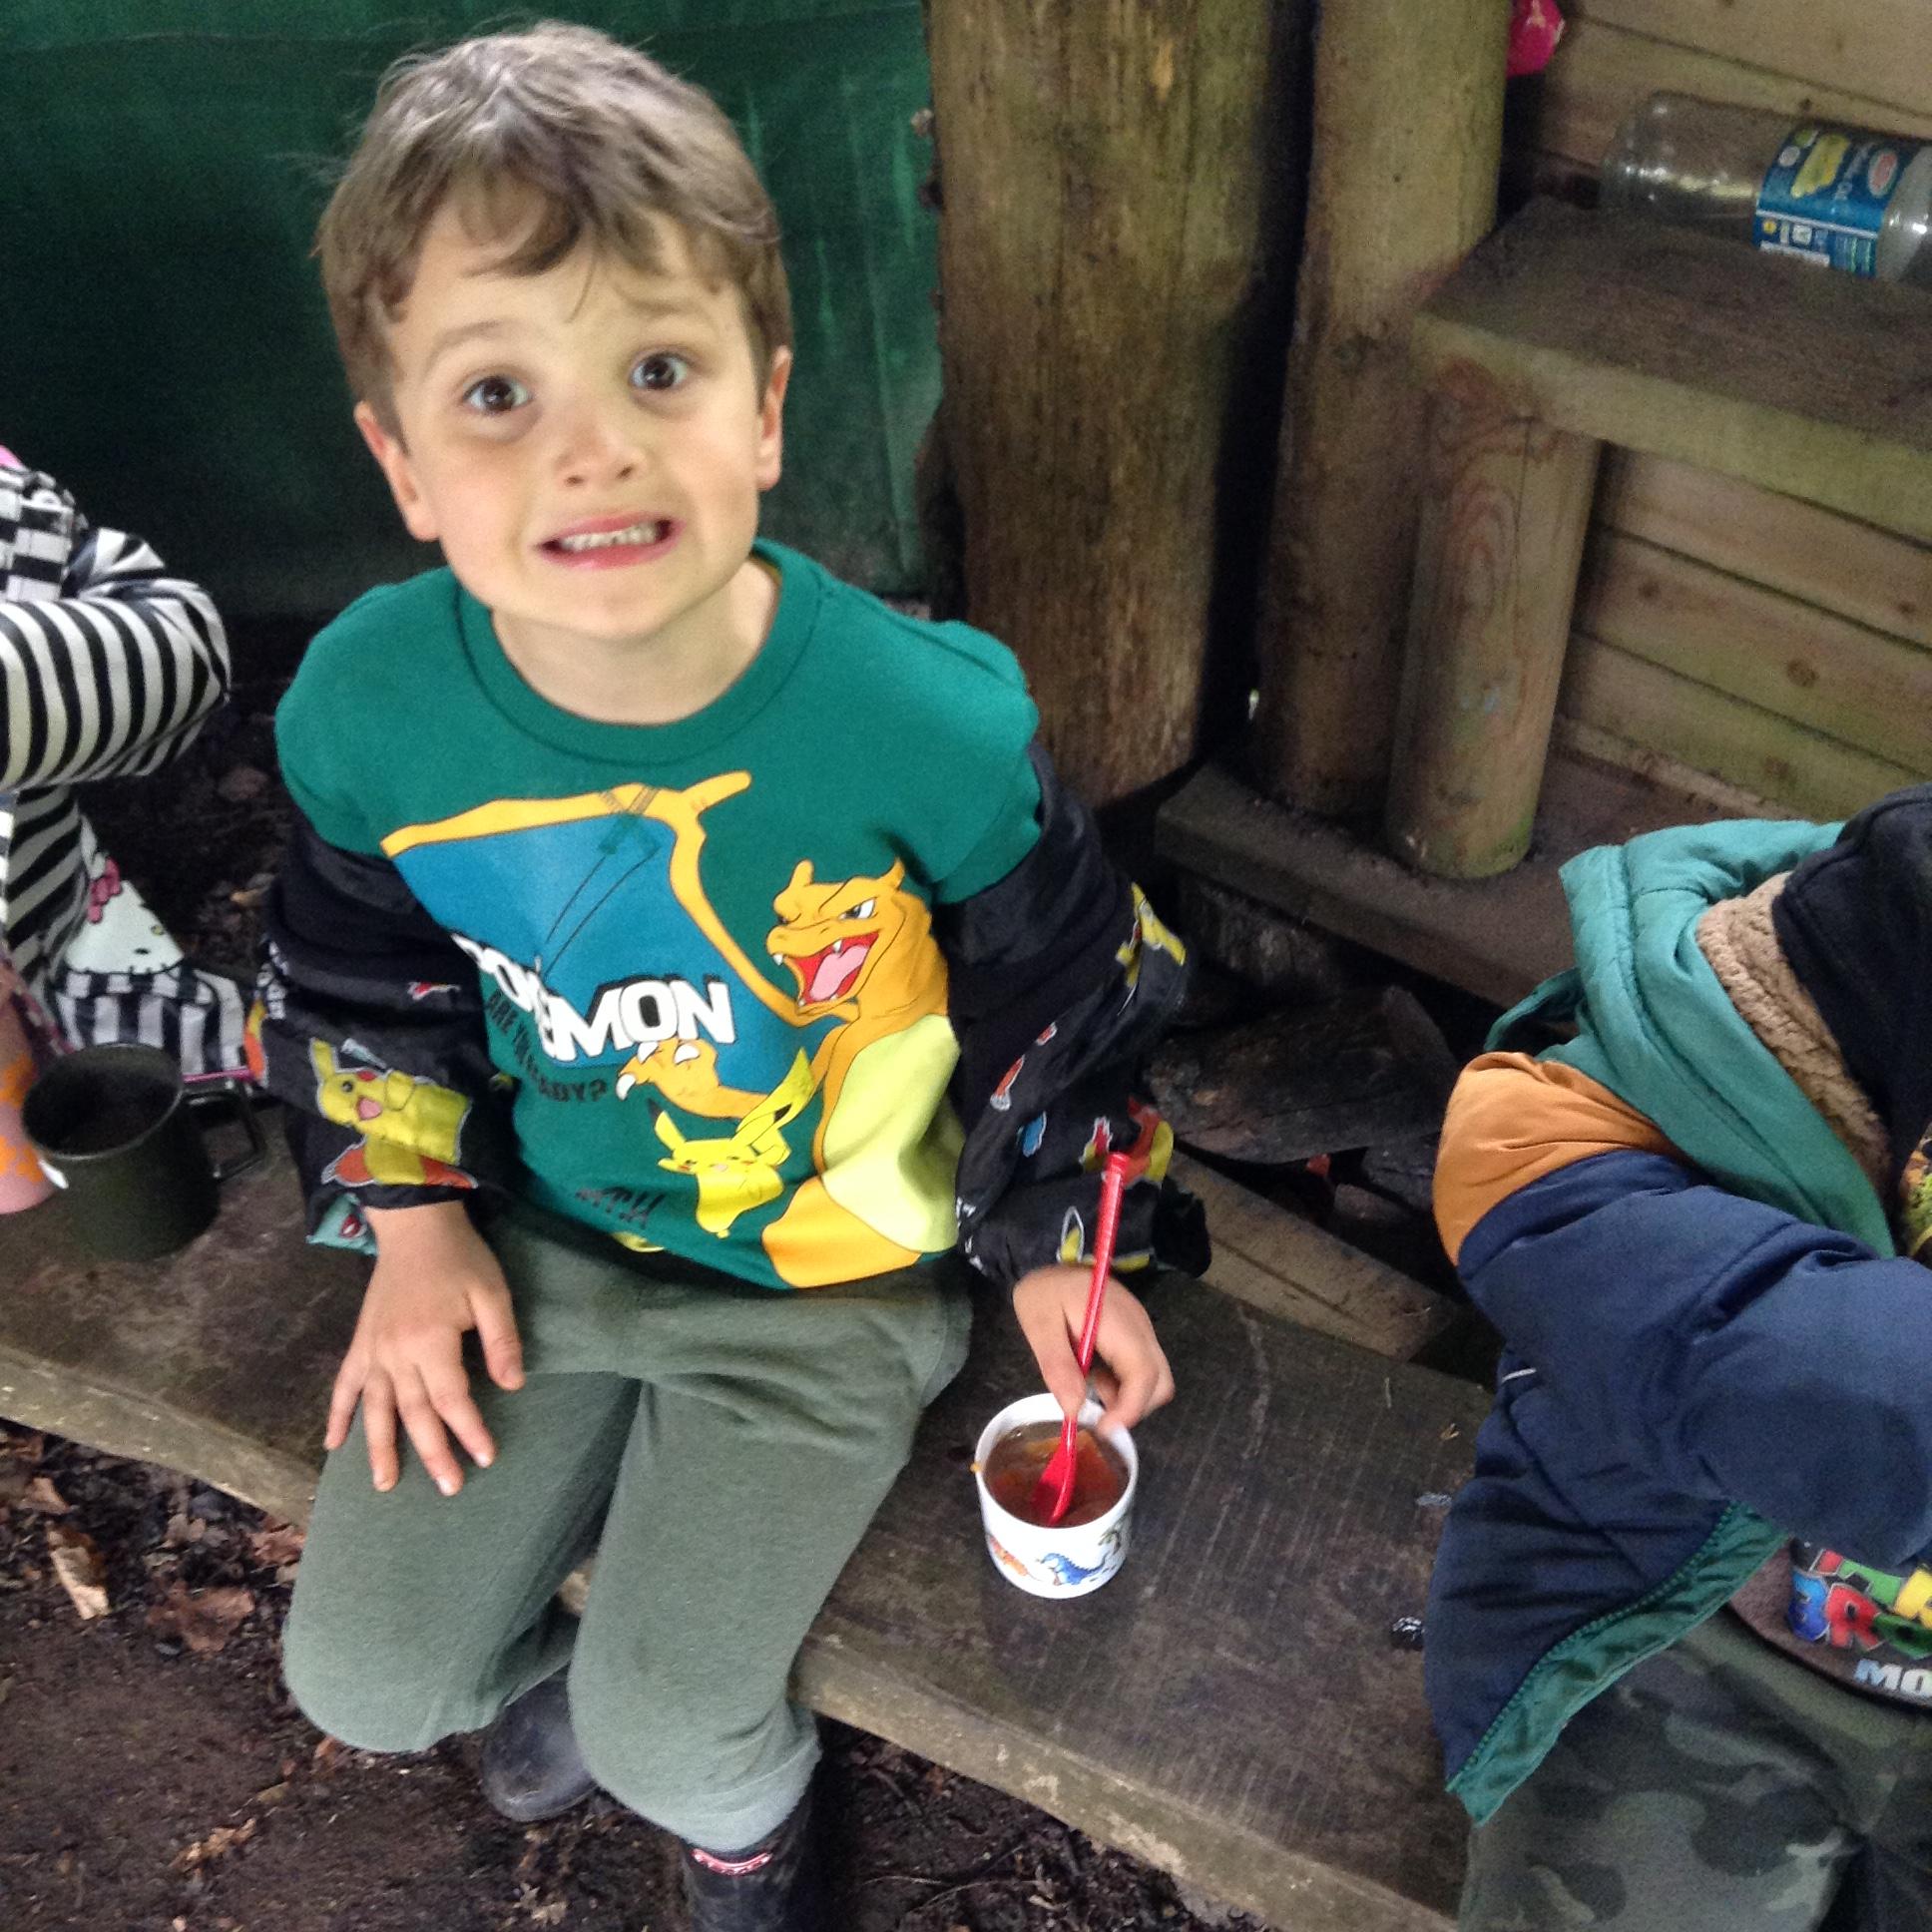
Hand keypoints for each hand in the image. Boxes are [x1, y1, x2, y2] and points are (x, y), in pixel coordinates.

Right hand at [326, 1202, 523, 1495]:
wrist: (414, 1225)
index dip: (469, 1431)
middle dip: (433, 1453)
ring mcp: (372, 1350)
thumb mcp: (492, 1293)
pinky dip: (337, 1416)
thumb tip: (513, 1386)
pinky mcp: (359, 1343)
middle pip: (414, 1414)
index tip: (486, 1457)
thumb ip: (501, 1341)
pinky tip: (333, 1444)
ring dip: (380, 1449)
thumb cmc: (459, 1258)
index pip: (451, 1399)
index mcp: (430, 1341)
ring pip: (375, 1410)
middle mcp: (395, 1353)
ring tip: (385, 1485)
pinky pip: (343, 1386)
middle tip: (449, 1487)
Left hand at [1011, 1263, 1174, 1435]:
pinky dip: (1124, 1385)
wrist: (1051, 1263)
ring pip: (1156, 1379)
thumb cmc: (1044, 1290)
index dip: (1130, 1408)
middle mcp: (1140, 1327)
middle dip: (1133, 1408)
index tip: (1102, 1428)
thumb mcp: (1038, 1323)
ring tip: (1090, 1387)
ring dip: (1128, 1397)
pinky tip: (1096, 1375)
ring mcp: (1142, 1330)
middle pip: (1161, 1382)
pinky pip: (1144, 1369)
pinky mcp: (1137, 1334)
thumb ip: (1057, 1364)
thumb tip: (1075, 1409)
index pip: (1144, 1374)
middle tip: (1097, 1413)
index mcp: (1119, 1323)